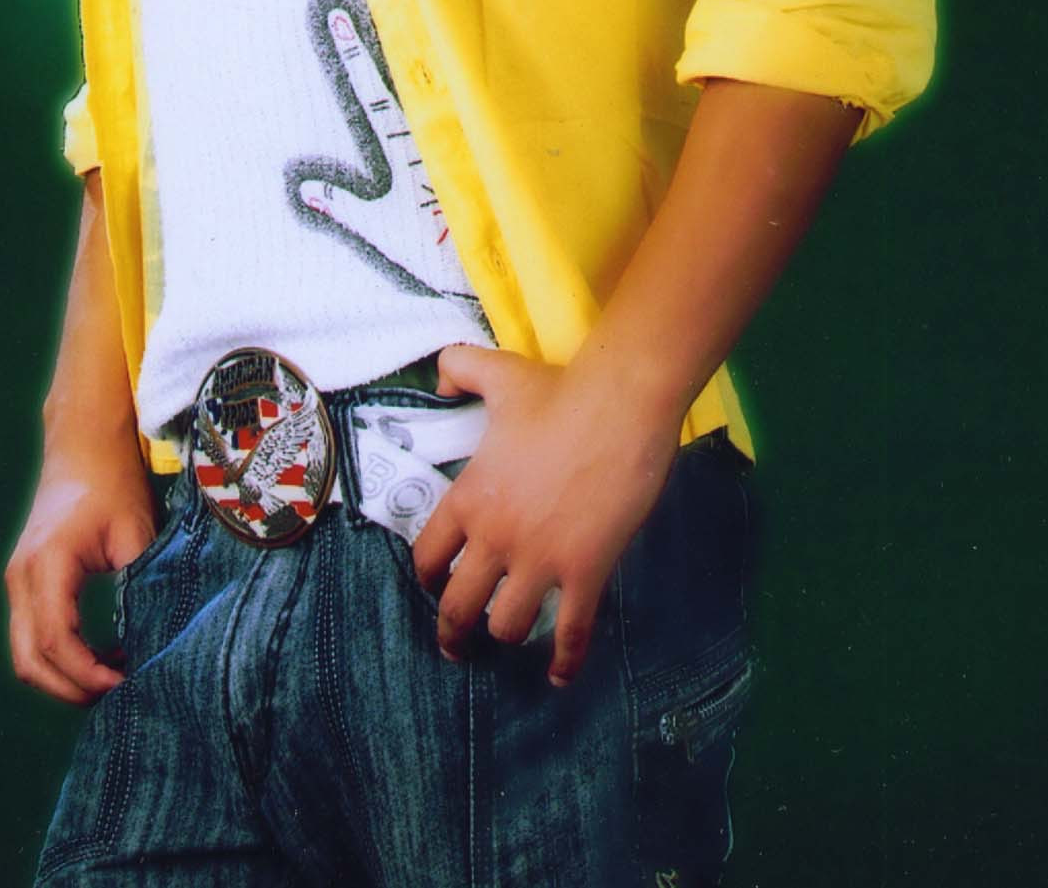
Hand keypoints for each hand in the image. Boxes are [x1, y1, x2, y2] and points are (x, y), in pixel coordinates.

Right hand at [4, 438, 156, 703]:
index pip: (57, 640)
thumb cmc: (114, 484)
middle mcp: (22, 576)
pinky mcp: (24, 582)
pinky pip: (31, 636)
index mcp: (48, 563)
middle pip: (30, 660)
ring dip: (63, 678)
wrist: (84, 446)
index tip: (125, 683)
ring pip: (25, 654)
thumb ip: (139, 587)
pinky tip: (101, 656)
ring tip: (113, 679)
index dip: (87, 674)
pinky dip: (59, 658)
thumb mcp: (135, 533)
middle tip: (119, 695)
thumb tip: (154, 645)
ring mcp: (17, 580)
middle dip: (71, 689)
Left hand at [410, 343, 681, 686]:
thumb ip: (458, 368)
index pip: (427, 556)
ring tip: (509, 639)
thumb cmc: (558, 390)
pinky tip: (560, 678)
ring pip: (508, 626)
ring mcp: (540, 559)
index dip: (427, 577)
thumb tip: (438, 378)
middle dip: (453, 633)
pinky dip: (565, 661)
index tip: (433, 585)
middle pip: (458, 606)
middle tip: (455, 646)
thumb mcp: (497, 372)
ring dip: (506, 636)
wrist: (619, 403)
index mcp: (469, 497)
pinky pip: (571, 632)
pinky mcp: (585, 571)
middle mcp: (496, 537)